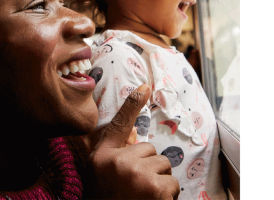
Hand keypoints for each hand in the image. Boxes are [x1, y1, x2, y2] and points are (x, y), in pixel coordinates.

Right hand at [88, 84, 178, 199]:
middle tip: (134, 193)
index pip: (118, 125)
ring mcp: (135, 175)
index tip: (145, 84)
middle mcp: (116, 163)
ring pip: (163, 167)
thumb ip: (119, 156)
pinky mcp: (154, 188)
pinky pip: (172, 184)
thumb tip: (136, 136)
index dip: (132, 103)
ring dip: (158, 185)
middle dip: (149, 171)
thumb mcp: (106, 177)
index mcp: (101, 159)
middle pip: (150, 152)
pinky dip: (166, 198)